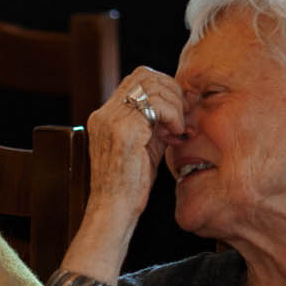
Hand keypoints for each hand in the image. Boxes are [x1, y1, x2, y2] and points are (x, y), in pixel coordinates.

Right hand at [80, 66, 181, 236]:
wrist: (115, 209)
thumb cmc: (131, 184)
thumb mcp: (146, 145)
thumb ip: (156, 122)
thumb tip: (181, 101)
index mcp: (105, 116)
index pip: (136, 78)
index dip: (162, 86)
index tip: (177, 109)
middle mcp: (104, 114)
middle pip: (144, 75)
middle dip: (171, 91)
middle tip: (182, 117)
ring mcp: (111, 120)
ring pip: (152, 88)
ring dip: (174, 105)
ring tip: (178, 129)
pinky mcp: (124, 131)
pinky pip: (157, 106)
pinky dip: (173, 116)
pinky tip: (175, 134)